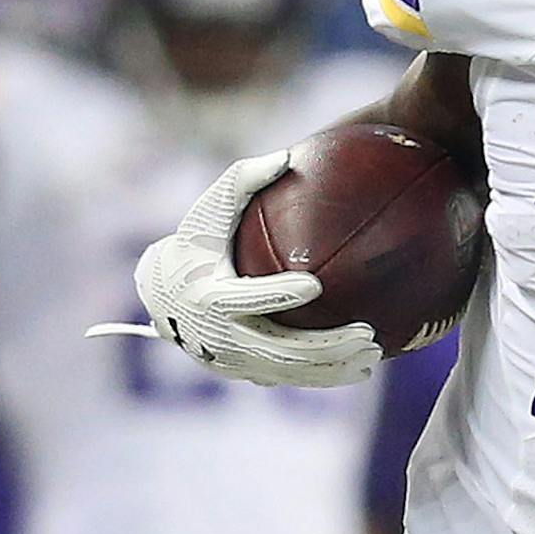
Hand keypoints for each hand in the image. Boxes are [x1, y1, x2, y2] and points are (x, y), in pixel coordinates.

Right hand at [89, 150, 381, 386]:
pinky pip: (285, 378)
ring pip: (286, 371)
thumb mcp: (209, 209)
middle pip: (275, 348)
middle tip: (367, 334)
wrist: (160, 294)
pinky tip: (358, 369)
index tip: (315, 285)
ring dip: (331, 368)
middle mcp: (217, 334)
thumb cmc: (195, 241)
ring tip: (374, 357)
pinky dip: (320, 378)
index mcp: (207, 294)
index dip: (277, 294)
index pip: (245, 297)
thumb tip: (286, 156)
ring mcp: (229, 358)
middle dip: (323, 346)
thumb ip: (243, 181)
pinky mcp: (241, 370)